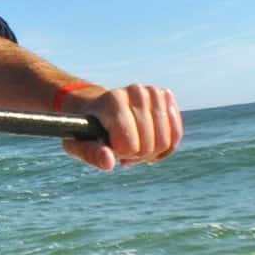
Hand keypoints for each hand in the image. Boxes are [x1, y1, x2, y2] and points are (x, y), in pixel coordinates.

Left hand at [59, 83, 181, 171]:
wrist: (97, 108)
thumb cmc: (86, 129)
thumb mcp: (78, 144)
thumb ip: (91, 154)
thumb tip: (109, 162)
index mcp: (113, 101)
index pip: (131, 146)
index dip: (122, 155)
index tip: (110, 148)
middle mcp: (135, 92)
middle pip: (151, 145)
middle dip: (138, 156)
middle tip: (123, 151)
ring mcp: (152, 92)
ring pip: (166, 141)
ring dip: (152, 152)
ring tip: (135, 146)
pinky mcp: (164, 97)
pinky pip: (176, 133)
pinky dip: (166, 146)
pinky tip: (151, 144)